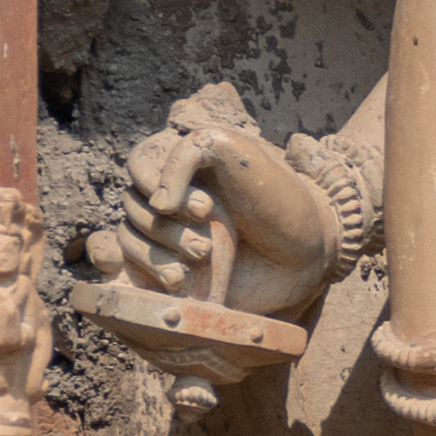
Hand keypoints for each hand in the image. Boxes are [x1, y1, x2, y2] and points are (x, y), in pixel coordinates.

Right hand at [121, 113, 337, 293]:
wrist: (307, 256)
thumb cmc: (278, 200)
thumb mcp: (237, 155)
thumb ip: (188, 154)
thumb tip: (156, 204)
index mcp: (183, 166)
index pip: (139, 164)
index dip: (156, 182)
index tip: (202, 208)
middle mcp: (172, 200)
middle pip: (132, 205)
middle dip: (167, 226)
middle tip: (208, 241)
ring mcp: (168, 237)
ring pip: (128, 238)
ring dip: (156, 254)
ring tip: (197, 266)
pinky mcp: (168, 272)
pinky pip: (129, 271)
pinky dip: (141, 272)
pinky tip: (171, 281)